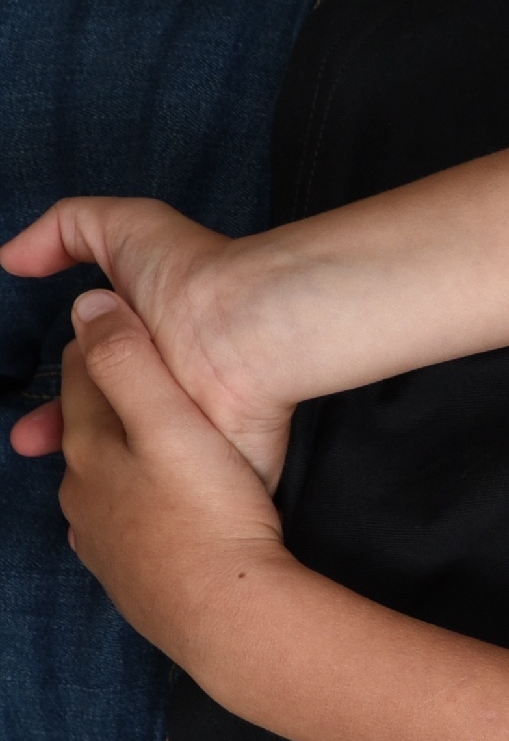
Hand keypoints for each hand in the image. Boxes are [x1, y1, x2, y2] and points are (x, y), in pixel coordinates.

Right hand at [5, 199, 295, 485]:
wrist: (251, 324)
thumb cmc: (196, 274)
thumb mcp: (123, 228)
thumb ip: (65, 230)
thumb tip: (12, 257)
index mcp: (145, 350)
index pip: (91, 386)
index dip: (56, 408)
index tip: (30, 430)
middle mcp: (172, 390)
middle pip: (110, 434)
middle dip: (64, 445)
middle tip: (30, 446)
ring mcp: (201, 430)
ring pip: (145, 468)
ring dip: (104, 477)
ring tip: (71, 482)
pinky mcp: (228, 464)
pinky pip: (197, 500)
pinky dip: (166, 507)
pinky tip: (133, 511)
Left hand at [50, 290, 296, 665]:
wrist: (227, 616)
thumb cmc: (210, 515)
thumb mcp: (174, 422)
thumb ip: (129, 360)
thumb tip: (88, 304)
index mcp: (90, 445)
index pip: (84, 372)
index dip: (108, 338)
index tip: (136, 319)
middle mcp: (81, 490)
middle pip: (85, 425)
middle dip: (108, 396)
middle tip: (151, 375)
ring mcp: (98, 536)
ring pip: (96, 478)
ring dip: (116, 454)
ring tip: (151, 441)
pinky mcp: (123, 573)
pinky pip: (113, 524)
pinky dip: (125, 506)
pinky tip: (143, 511)